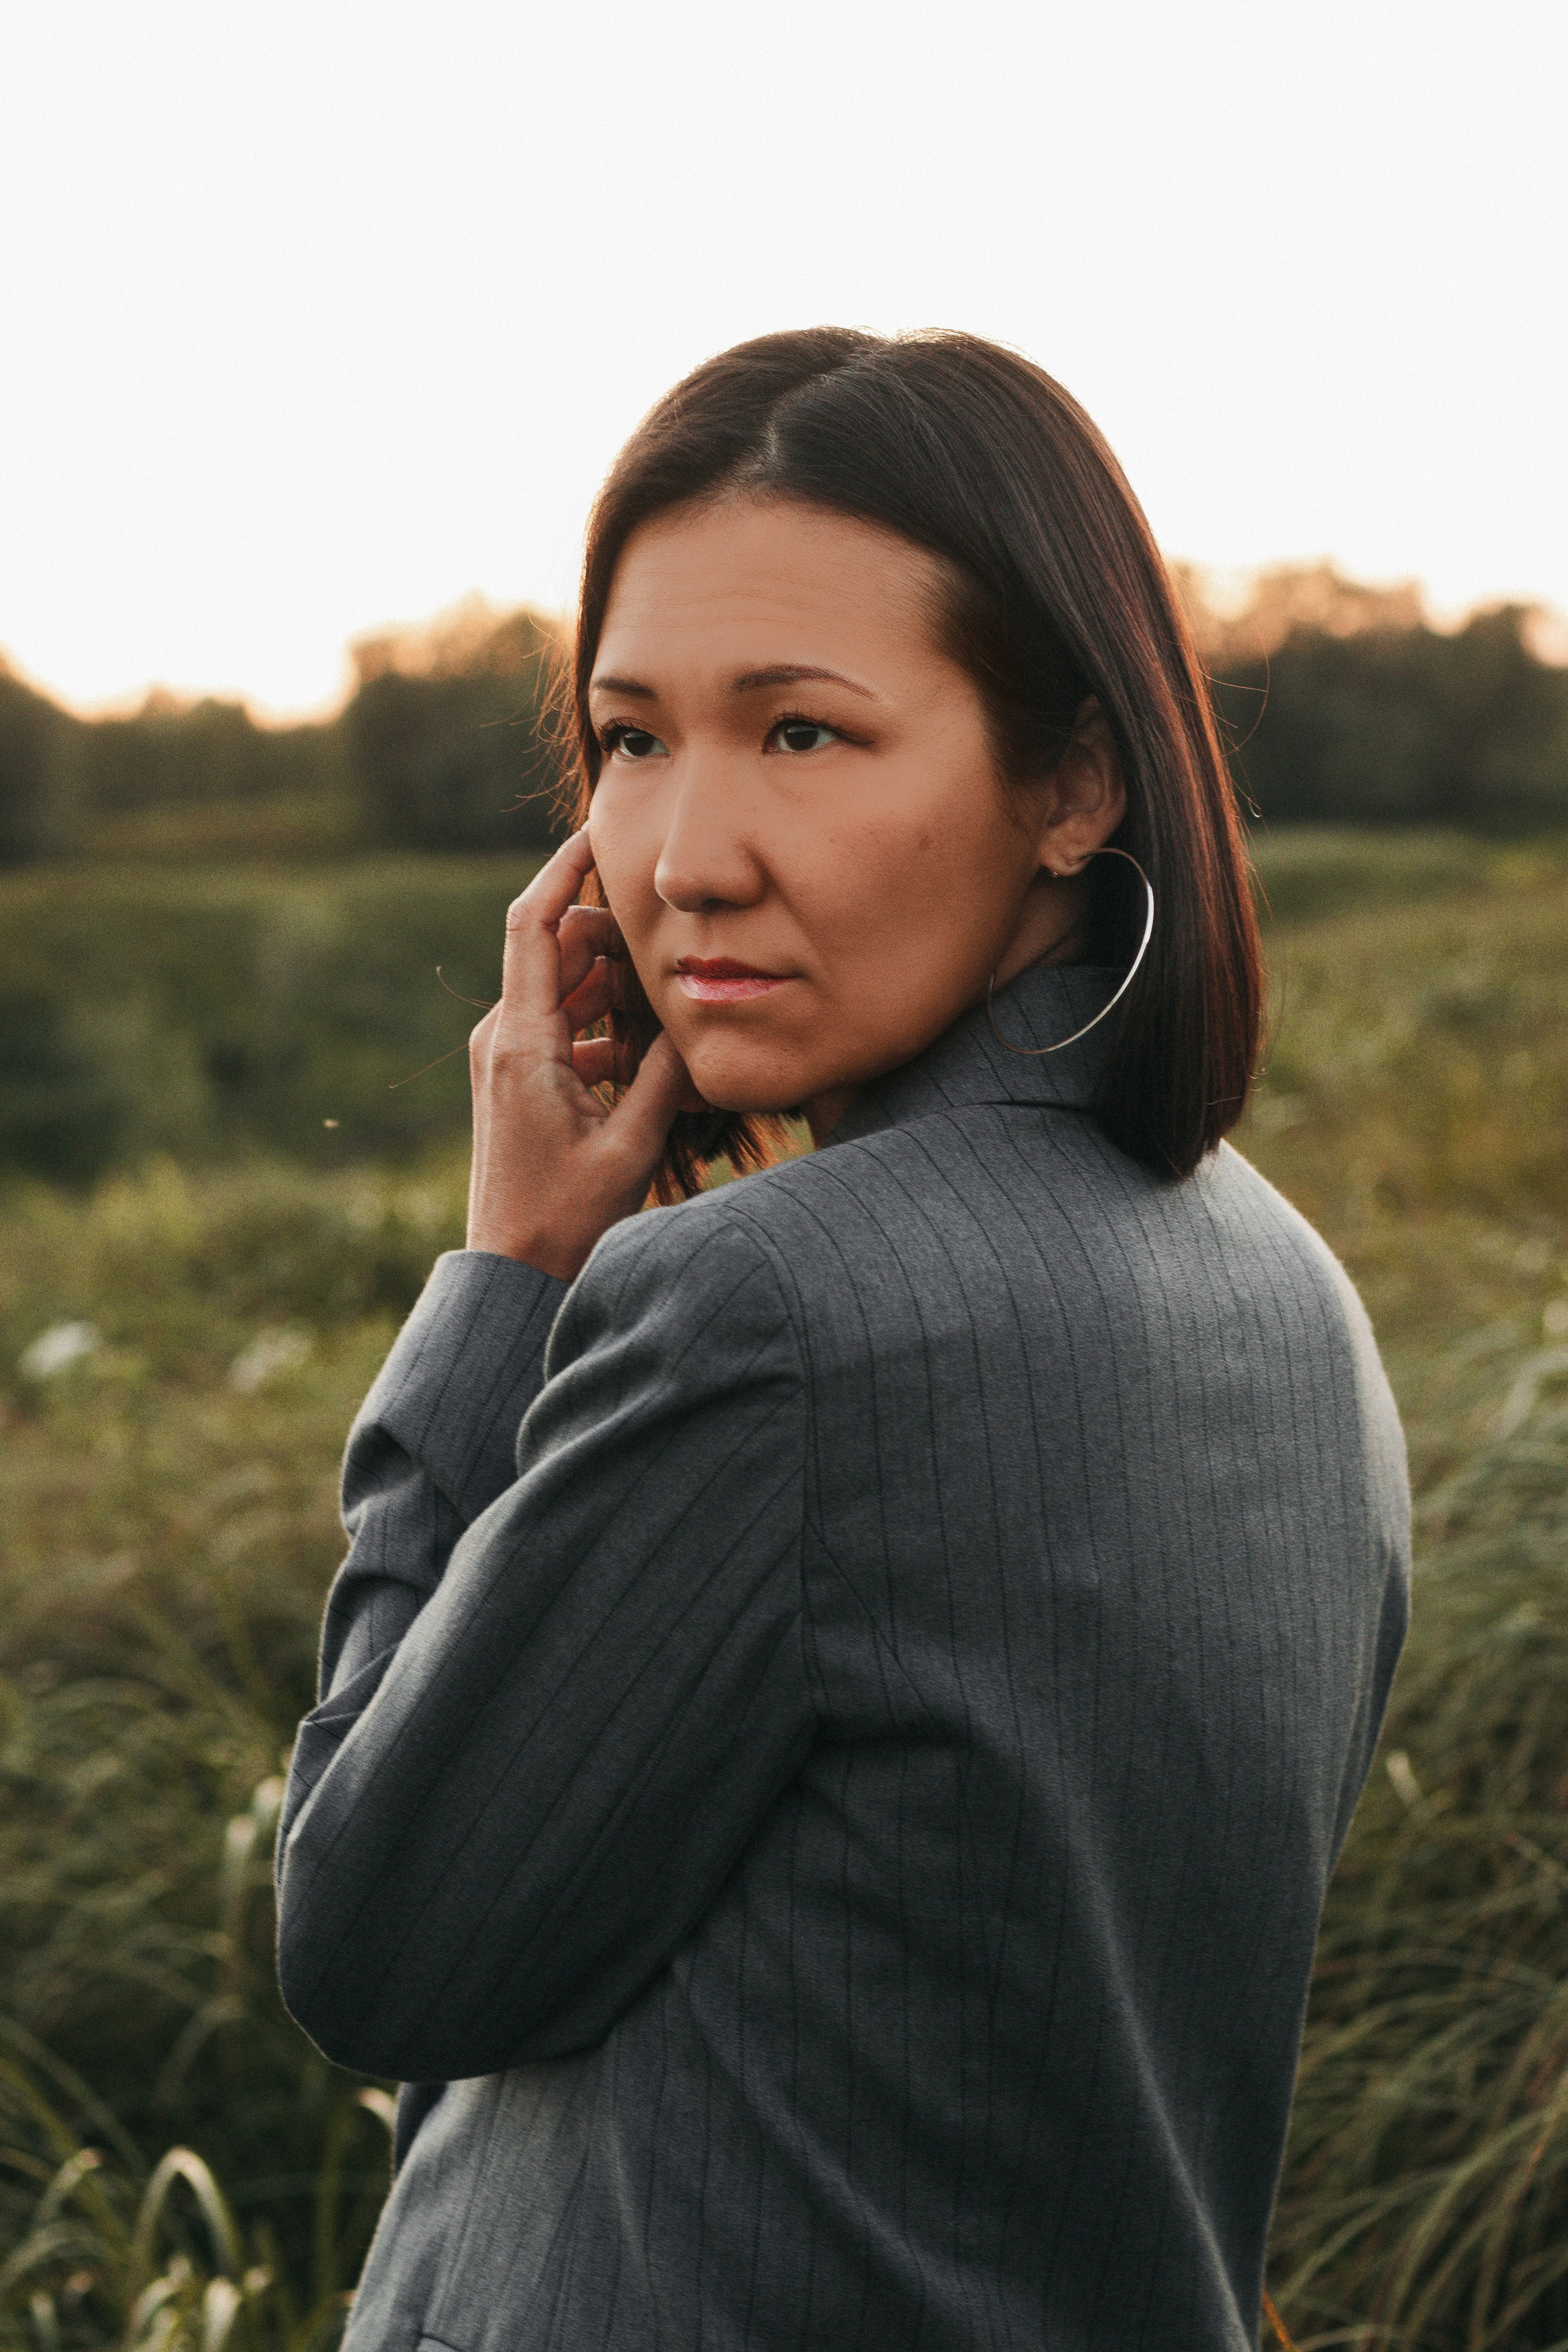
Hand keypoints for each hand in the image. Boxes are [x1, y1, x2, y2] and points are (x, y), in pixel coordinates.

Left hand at [466, 830, 699, 1279]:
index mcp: (521, 1041)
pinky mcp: (517, 1079)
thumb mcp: (631, 1145)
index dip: (564, 867)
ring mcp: (505, 1057)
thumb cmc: (565, 1217)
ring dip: (611, 981)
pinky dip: (603, 1023)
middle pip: (556, 947)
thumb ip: (666, 1074)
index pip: (535, 922)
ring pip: (563, 986)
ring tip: (671, 993)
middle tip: (672, 936)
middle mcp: (503, 1037)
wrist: (513, 1275)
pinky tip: (651, 1053)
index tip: (600, 830)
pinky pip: (563, 1025)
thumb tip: (699, 1012)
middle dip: (611, 931)